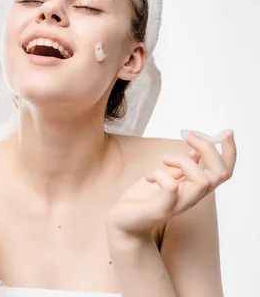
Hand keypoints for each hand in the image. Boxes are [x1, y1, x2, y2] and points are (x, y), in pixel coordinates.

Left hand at [106, 130, 236, 236]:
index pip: (224, 171)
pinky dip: (162, 175)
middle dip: (209, 149)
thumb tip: (195, 151)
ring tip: (164, 160)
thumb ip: (181, 168)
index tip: (225, 132)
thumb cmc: (143, 198)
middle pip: (220, 174)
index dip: (230, 152)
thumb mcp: (165, 177)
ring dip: (183, 161)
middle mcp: (192, 197)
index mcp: (194, 187)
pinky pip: (171, 189)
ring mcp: (178, 204)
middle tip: (187, 136)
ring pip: (202, 182)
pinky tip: (149, 176)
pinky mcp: (161, 209)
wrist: (123, 220)